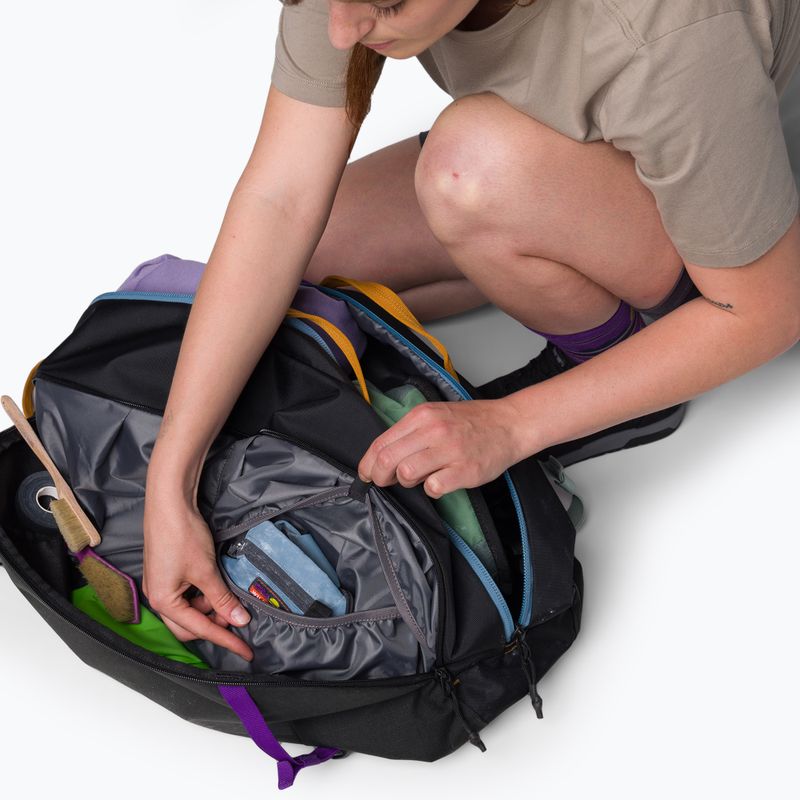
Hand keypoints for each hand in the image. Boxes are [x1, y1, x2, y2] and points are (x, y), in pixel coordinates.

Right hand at [142, 493, 253, 661]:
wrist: (169, 504)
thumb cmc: (182, 535)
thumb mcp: (206, 571)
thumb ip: (222, 599)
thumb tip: (239, 620)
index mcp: (164, 602)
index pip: (201, 630)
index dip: (226, 640)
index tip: (245, 651)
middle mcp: (158, 598)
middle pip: (190, 626)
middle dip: (215, 623)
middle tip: (237, 615)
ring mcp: (160, 585)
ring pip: (189, 610)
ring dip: (209, 607)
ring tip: (226, 594)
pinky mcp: (166, 574)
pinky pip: (186, 596)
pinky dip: (203, 595)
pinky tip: (215, 585)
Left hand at [357, 399, 525, 497]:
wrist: (509, 424)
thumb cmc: (471, 422)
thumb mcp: (436, 415)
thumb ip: (410, 432)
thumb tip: (383, 456)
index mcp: (422, 416)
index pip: (381, 443)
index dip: (368, 463)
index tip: (367, 474)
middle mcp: (433, 430)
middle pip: (388, 460)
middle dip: (380, 477)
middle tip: (384, 482)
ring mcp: (450, 450)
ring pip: (406, 473)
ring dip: (407, 482)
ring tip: (419, 478)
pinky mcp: (465, 470)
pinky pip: (433, 488)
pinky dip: (431, 490)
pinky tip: (439, 482)